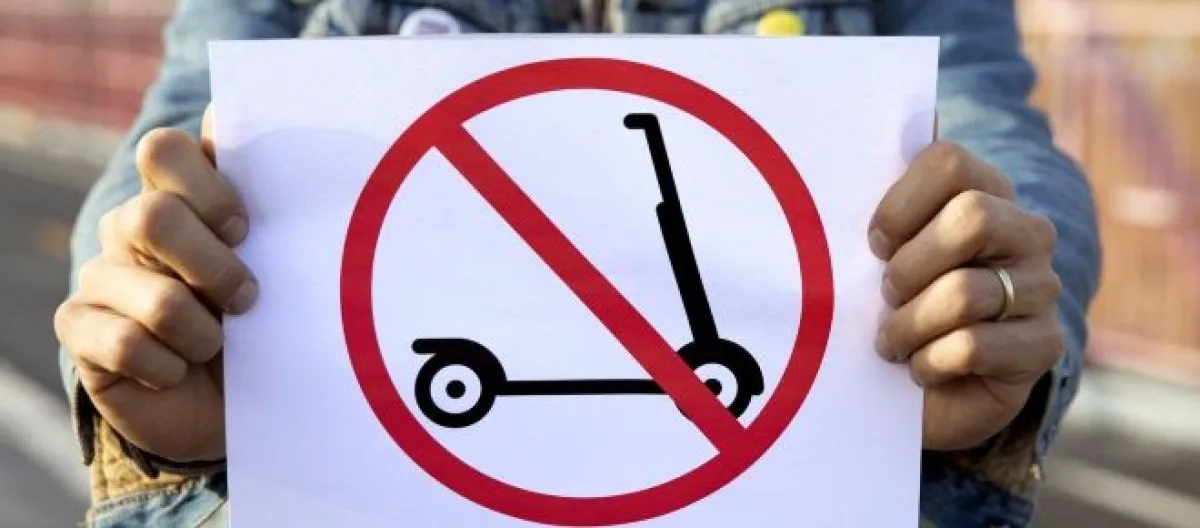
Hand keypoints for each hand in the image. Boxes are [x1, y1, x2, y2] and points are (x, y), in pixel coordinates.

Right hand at [55, 105, 252, 461]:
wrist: (235, 400)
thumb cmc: (264, 322)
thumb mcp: (280, 266)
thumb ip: (270, 203)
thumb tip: (244, 115)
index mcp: (180, 195)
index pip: (165, 150)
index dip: (206, 186)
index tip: (245, 228)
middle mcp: (132, 224)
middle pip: (154, 217)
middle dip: (214, 268)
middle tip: (247, 298)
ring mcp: (101, 274)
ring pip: (155, 297)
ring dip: (203, 334)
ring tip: (220, 346)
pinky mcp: (78, 327)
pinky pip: (126, 345)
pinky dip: (169, 368)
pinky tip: (178, 372)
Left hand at [869, 141, 1063, 450]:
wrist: (929, 391)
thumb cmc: (894, 307)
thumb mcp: (880, 254)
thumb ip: (876, 210)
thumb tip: (844, 161)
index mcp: (986, 191)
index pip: (949, 163)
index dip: (900, 204)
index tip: (876, 243)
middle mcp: (1027, 231)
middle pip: (972, 218)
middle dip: (909, 267)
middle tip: (888, 295)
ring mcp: (1043, 286)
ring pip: (965, 292)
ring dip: (908, 325)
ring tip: (892, 341)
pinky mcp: (1043, 344)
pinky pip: (972, 346)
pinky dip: (929, 362)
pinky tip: (922, 368)